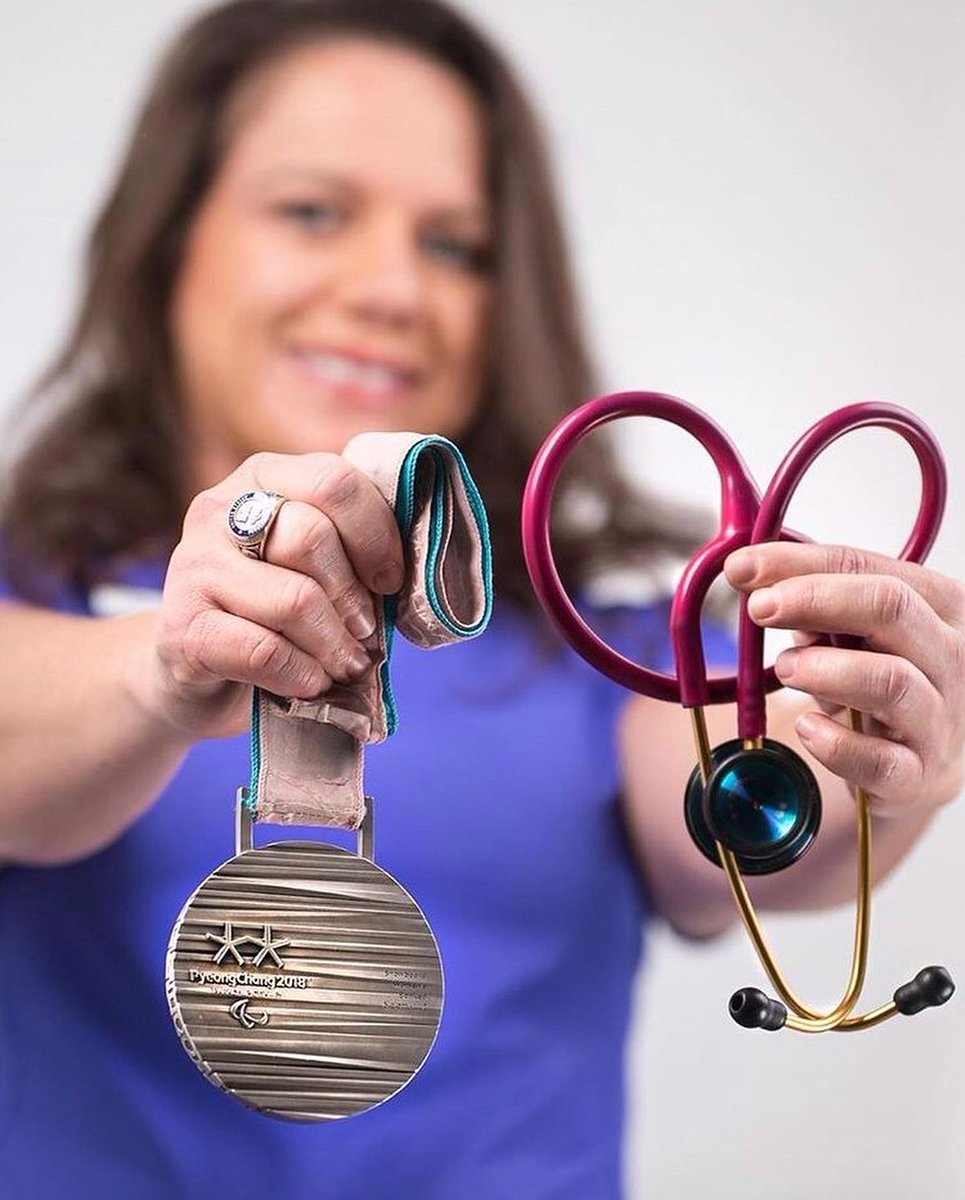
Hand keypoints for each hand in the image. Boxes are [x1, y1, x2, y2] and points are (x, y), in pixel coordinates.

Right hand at [144, 452, 403, 738]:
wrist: (189, 673)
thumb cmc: (271, 611)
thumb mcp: (311, 563)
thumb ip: (350, 546)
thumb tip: (413, 566)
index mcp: (261, 476)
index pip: (333, 482)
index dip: (376, 535)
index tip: (390, 581)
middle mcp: (217, 510)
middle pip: (311, 538)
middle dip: (353, 595)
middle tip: (364, 630)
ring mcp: (192, 567)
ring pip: (294, 600)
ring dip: (334, 643)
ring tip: (344, 663)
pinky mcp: (182, 628)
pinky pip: (265, 650)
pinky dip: (302, 674)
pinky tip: (310, 681)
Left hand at [723, 543, 964, 817]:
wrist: (916, 769)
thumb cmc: (879, 687)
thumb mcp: (854, 638)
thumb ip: (817, 608)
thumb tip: (756, 578)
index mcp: (941, 608)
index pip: (872, 568)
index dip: (802, 563)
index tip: (743, 566)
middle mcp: (954, 658)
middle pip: (891, 608)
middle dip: (814, 598)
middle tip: (759, 606)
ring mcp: (944, 720)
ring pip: (891, 681)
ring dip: (824, 668)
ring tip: (786, 668)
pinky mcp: (922, 777)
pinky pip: (881, 762)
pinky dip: (836, 743)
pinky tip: (808, 728)